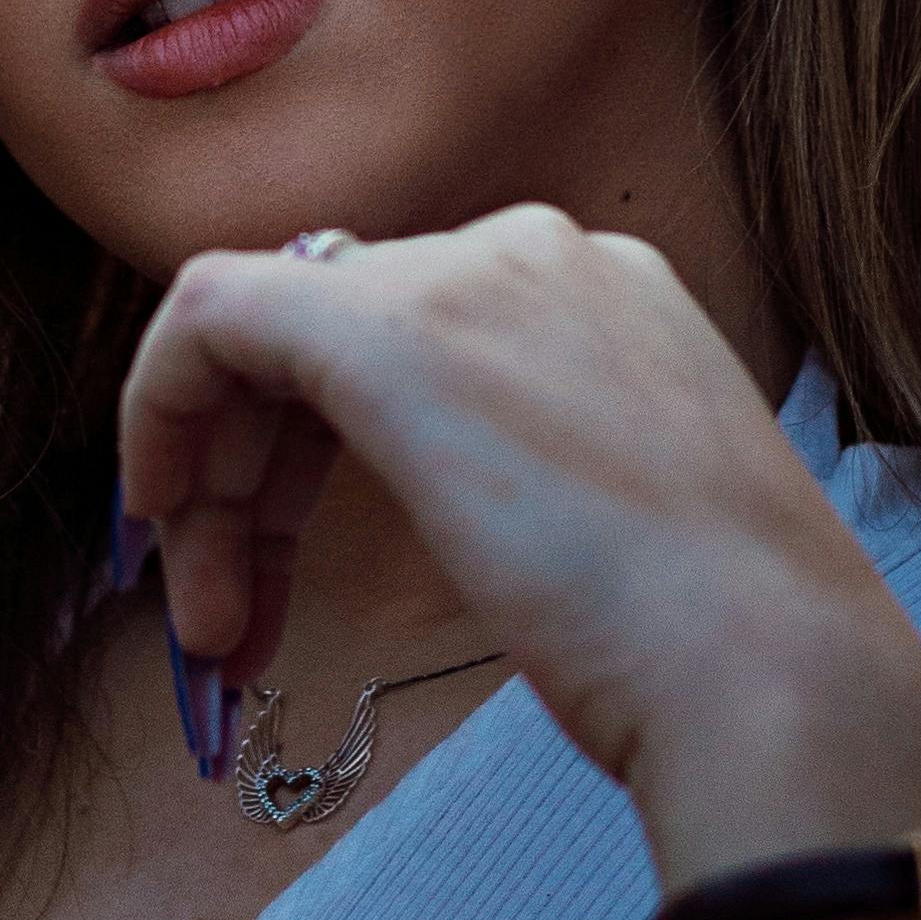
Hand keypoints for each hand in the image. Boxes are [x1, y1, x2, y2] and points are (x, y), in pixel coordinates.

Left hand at [114, 209, 920, 870]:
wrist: (764, 667)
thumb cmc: (711, 650)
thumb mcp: (622, 524)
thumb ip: (531, 476)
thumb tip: (462, 507)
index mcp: (610, 291)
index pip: (411, 329)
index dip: (316, 447)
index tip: (279, 558)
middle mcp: (538, 252)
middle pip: (330, 334)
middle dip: (251, 478)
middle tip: (224, 615)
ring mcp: (466, 276)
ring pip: (265, 335)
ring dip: (213, 484)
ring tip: (207, 627)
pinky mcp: (382, 329)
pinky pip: (212, 316)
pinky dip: (161, 406)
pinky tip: (156, 515)